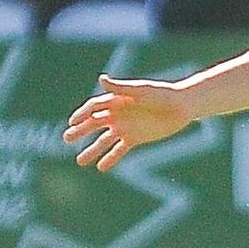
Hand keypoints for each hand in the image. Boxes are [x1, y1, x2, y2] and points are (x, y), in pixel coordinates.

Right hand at [62, 74, 194, 171]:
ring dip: (92, 150)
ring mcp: (125, 127)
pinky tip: (101, 168)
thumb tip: (101, 79)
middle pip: (94, 124)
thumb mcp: (141, 91)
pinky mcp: (135, 138)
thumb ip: (121, 88)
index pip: (93, 107)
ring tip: (80, 161)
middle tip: (66, 139)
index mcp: (116, 100)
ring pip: (104, 141)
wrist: (182, 107)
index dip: (82, 114)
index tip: (72, 122)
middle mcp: (117, 114)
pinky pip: (119, 150)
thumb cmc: (162, 94)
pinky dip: (110, 158)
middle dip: (80, 131)